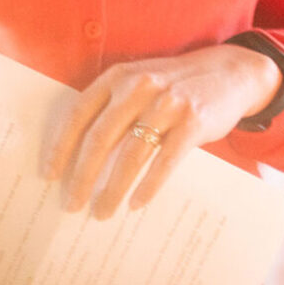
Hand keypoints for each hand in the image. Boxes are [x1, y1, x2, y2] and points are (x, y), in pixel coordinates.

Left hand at [44, 44, 280, 217]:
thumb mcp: (142, 83)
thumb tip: (80, 156)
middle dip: (82, 176)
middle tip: (71, 204)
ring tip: (102, 212)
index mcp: (120, 77)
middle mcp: (141, 86)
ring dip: (113, 188)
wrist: (234, 72)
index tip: (49, 176)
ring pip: (131, 154)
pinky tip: (137, 203)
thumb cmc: (178, 85)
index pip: (78, 114)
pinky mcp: (195, 121)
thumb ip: (115, 106)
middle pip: (101, 138)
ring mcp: (169, 103)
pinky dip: (149, 185)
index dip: (60, 148)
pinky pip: (165, 160)